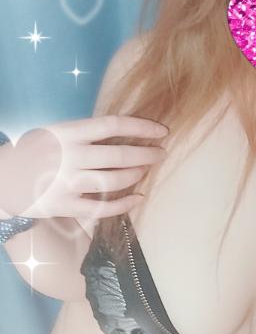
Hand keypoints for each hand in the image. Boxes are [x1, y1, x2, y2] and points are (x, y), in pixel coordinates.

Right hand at [0, 115, 167, 219]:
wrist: (2, 178)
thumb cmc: (36, 151)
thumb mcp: (56, 133)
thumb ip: (86, 133)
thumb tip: (128, 133)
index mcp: (67, 133)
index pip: (113, 125)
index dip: (142, 127)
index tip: (161, 131)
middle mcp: (69, 157)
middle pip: (119, 155)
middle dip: (147, 154)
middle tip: (161, 153)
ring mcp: (66, 183)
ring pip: (114, 181)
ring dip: (136, 175)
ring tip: (145, 170)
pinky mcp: (64, 207)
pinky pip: (102, 208)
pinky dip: (125, 205)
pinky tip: (138, 199)